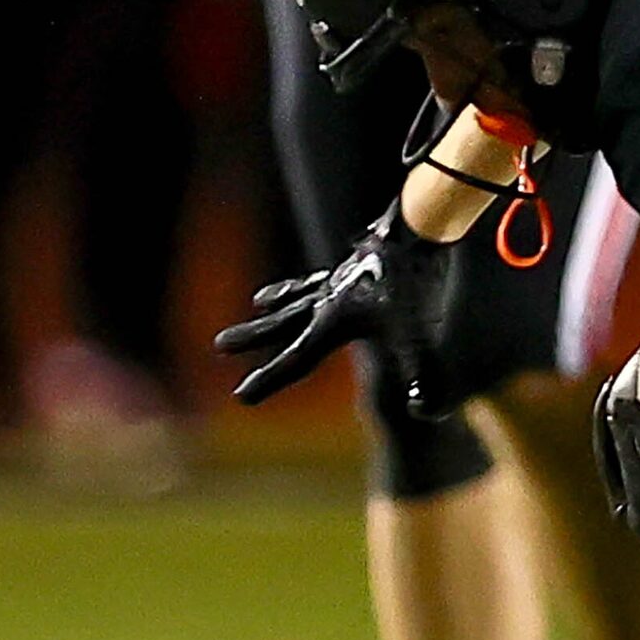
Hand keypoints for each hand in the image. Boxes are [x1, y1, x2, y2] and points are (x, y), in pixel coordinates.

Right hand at [215, 201, 452, 408]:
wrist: (419, 227)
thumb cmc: (418, 284)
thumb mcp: (419, 335)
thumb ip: (419, 374)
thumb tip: (419, 411)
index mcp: (333, 319)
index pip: (296, 359)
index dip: (269, 380)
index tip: (241, 397)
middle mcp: (328, 297)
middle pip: (283, 322)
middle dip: (254, 337)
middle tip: (220, 345)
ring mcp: (341, 276)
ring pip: (299, 293)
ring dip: (278, 300)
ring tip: (259, 301)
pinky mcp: (359, 262)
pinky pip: (327, 275)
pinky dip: (316, 280)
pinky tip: (322, 278)